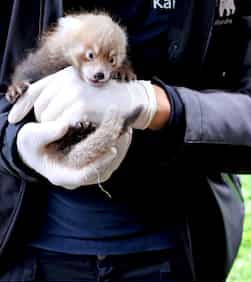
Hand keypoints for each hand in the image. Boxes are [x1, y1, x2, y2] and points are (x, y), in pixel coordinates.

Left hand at [9, 67, 156, 128]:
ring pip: (48, 117)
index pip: (34, 90)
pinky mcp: (81, 106)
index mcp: (65, 76)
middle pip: (40, 106)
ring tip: (66, 132)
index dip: (22, 105)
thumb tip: (40, 105)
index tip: (14, 119)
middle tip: (56, 129)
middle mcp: (67, 81)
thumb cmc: (109, 99)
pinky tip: (73, 133)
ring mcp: (74, 93)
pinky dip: (64, 131)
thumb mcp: (84, 89)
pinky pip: (61, 123)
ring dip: (53, 128)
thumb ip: (63, 92)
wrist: (133, 101)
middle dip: (44, 120)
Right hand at [15, 118, 129, 188]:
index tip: (112, 150)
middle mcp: (76, 177)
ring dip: (120, 148)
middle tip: (125, 135)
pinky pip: (110, 159)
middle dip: (116, 152)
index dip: (99, 164)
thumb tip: (64, 126)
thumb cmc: (31, 144)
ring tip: (127, 131)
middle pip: (103, 170)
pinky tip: (123, 131)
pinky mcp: (93, 164)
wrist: (34, 146)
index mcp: (61, 175)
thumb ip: (44, 133)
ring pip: (110, 165)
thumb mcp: (30, 137)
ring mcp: (87, 172)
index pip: (84, 175)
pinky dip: (118, 146)